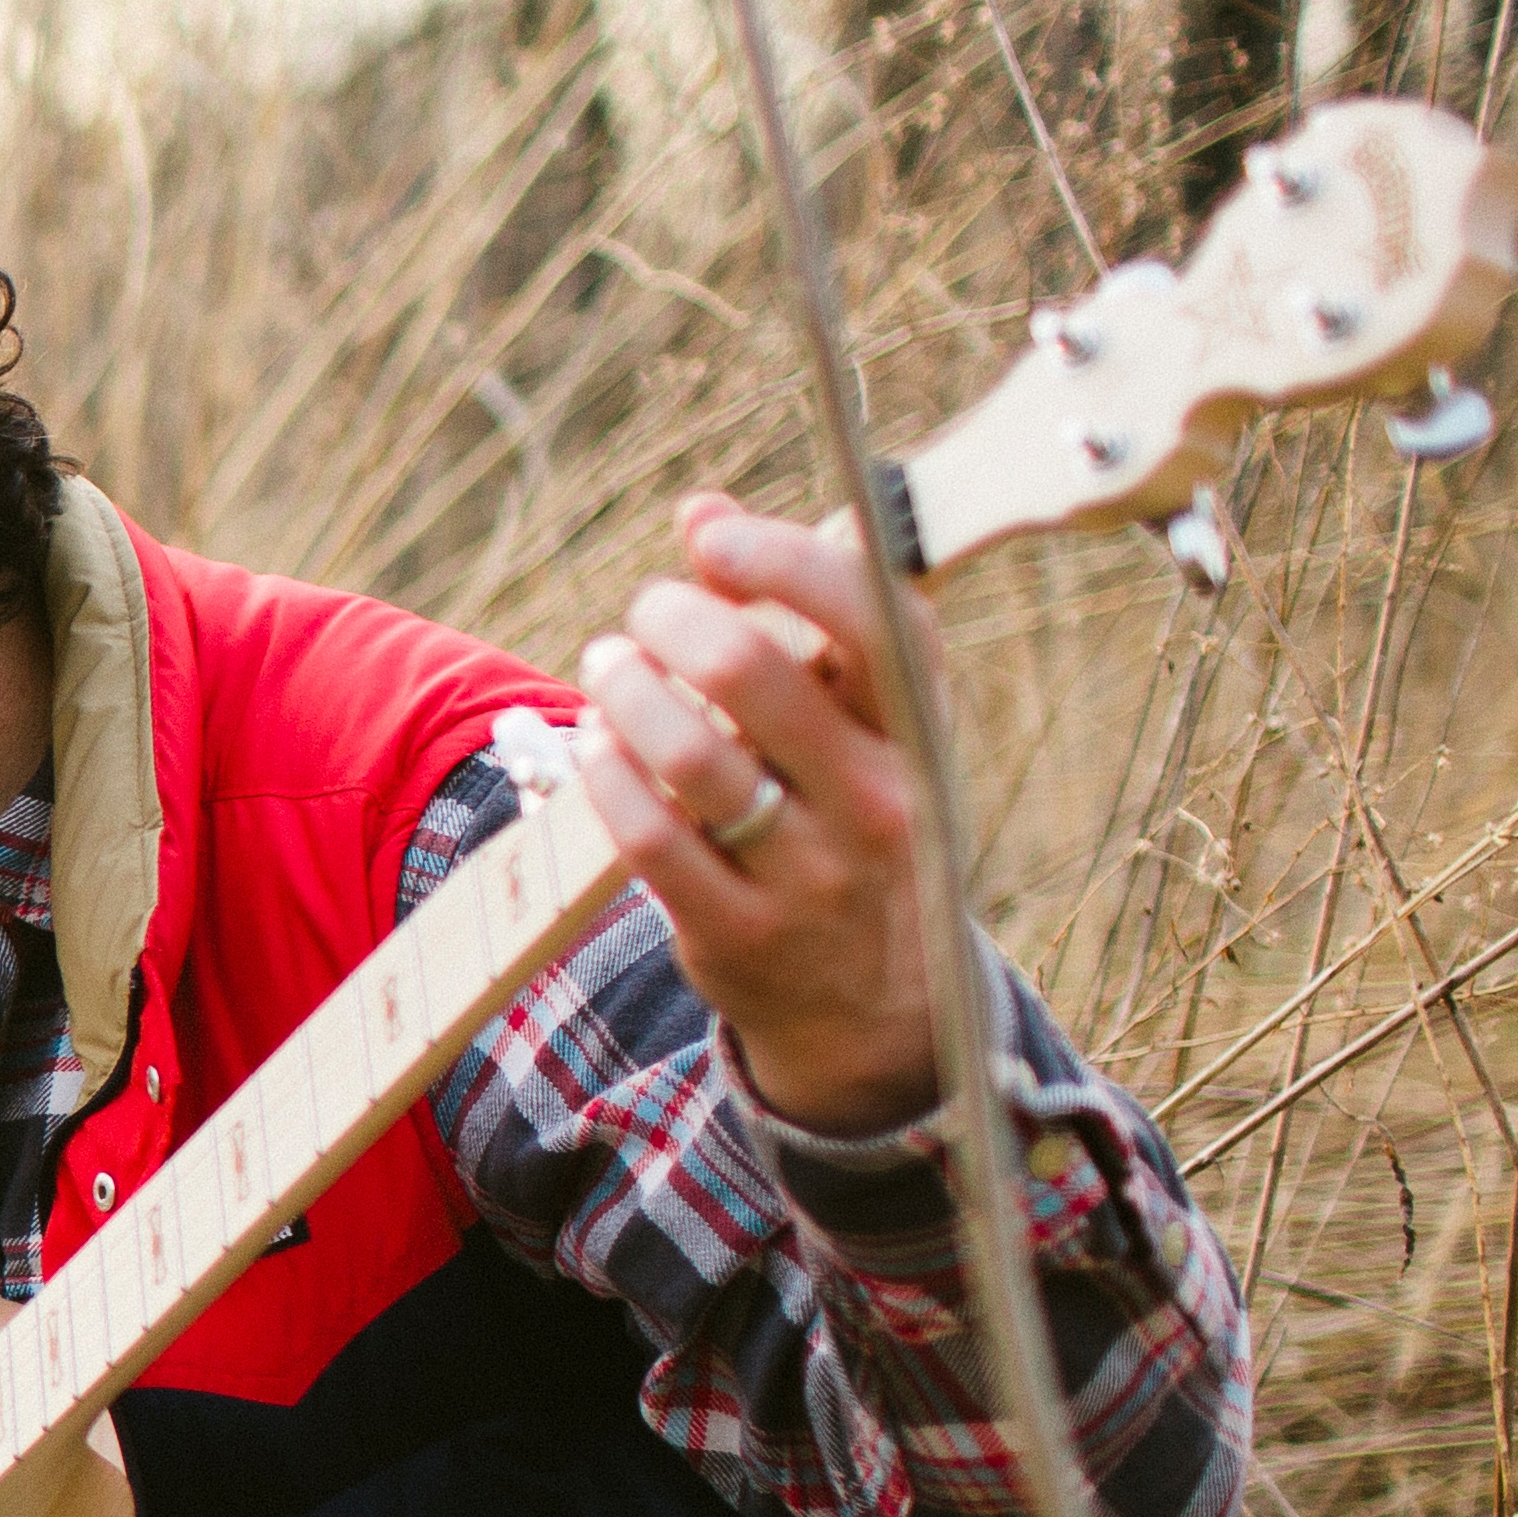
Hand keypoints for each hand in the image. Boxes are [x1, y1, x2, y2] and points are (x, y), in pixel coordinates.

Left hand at [575, 494, 944, 1136]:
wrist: (880, 1008)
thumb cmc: (859, 822)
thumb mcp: (868, 728)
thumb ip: (797, 617)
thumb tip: (704, 508)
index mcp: (920, 731)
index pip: (870, 616)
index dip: (781, 556)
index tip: (708, 535)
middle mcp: (880, 799)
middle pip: (752, 670)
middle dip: (670, 618)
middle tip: (645, 612)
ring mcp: (811, 873)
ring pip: (688, 752)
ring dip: (624, 689)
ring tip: (608, 667)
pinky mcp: (739, 933)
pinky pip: (646, 834)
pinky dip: (604, 771)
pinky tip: (597, 743)